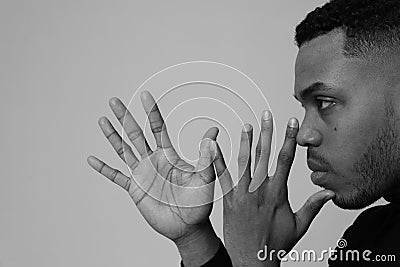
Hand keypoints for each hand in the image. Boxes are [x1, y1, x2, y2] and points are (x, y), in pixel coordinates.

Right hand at [87, 91, 220, 265]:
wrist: (189, 226)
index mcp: (169, 155)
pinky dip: (104, 169)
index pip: (158, 128)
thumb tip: (214, 132)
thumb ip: (206, 155)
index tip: (145, 95)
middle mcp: (153, 160)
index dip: (151, 111)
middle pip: (136, 133)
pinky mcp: (135, 189)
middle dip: (125, 117)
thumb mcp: (205, 177)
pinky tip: (92, 160)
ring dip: (113, 136)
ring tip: (103, 120)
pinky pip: (116, 177)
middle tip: (114, 100)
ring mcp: (142, 174)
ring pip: (124, 150)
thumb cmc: (199, 202)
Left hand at [213, 111, 334, 265]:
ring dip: (246, 142)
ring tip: (247, 125)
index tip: (290, 123)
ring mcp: (243, 195)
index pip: (285, 160)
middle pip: (264, 156)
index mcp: (278, 194)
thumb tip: (329, 193)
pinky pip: (222, 177)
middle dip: (267, 133)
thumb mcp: (298, 226)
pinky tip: (213, 148)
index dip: (288, 139)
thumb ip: (313, 206)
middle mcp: (260, 191)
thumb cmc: (274, 244)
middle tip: (267, 115)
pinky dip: (217, 161)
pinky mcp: (228, 200)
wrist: (251, 260)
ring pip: (244, 163)